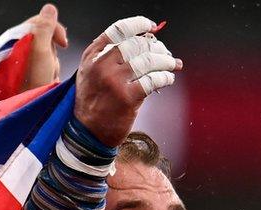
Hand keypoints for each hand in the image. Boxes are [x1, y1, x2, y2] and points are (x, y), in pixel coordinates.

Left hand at [20, 4, 68, 91]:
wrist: (24, 111)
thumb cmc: (31, 83)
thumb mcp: (41, 52)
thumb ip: (44, 28)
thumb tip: (49, 8)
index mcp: (17, 39)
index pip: (40, 22)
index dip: (55, 29)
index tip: (64, 44)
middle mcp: (18, 48)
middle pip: (45, 39)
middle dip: (53, 53)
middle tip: (50, 68)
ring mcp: (22, 63)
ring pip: (46, 55)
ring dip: (51, 67)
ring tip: (47, 80)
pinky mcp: (26, 76)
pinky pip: (43, 69)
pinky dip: (48, 76)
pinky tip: (46, 85)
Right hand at [73, 16, 182, 146]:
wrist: (87, 133)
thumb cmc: (94, 102)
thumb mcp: (91, 73)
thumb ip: (109, 56)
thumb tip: (146, 41)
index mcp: (92, 56)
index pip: (118, 30)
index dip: (138, 24)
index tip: (151, 27)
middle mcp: (101, 66)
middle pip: (137, 44)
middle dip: (157, 47)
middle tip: (166, 54)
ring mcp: (114, 82)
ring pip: (148, 61)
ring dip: (166, 61)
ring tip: (173, 65)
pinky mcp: (127, 98)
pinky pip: (154, 80)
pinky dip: (165, 77)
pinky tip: (168, 79)